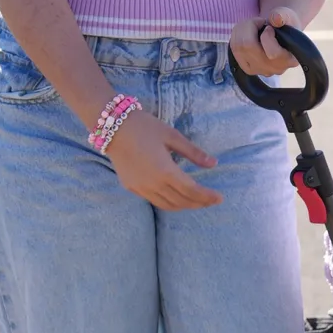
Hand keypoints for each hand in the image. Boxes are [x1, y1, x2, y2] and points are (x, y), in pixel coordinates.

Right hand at [106, 108, 221, 210]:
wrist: (112, 127)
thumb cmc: (144, 127)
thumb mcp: (172, 136)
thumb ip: (193, 152)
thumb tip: (213, 163)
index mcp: (166, 171)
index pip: (192, 191)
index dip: (207, 197)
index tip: (220, 198)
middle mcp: (153, 184)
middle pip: (181, 201)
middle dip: (199, 203)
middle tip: (211, 201)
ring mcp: (141, 188)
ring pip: (167, 205)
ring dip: (184, 205)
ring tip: (196, 201)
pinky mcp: (131, 187)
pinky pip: (154, 201)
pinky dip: (169, 202)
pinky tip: (176, 197)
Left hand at [229, 8, 302, 78]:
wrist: (278, 32)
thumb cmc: (284, 24)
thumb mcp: (287, 16)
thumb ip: (282, 16)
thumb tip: (275, 19)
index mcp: (289, 59)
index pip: (273, 53)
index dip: (267, 35)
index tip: (269, 28)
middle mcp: (275, 69)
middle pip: (249, 47)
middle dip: (250, 26)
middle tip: (259, 21)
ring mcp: (259, 71)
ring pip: (238, 47)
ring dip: (242, 29)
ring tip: (252, 24)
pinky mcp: (247, 68)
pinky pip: (234, 49)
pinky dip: (236, 35)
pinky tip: (245, 31)